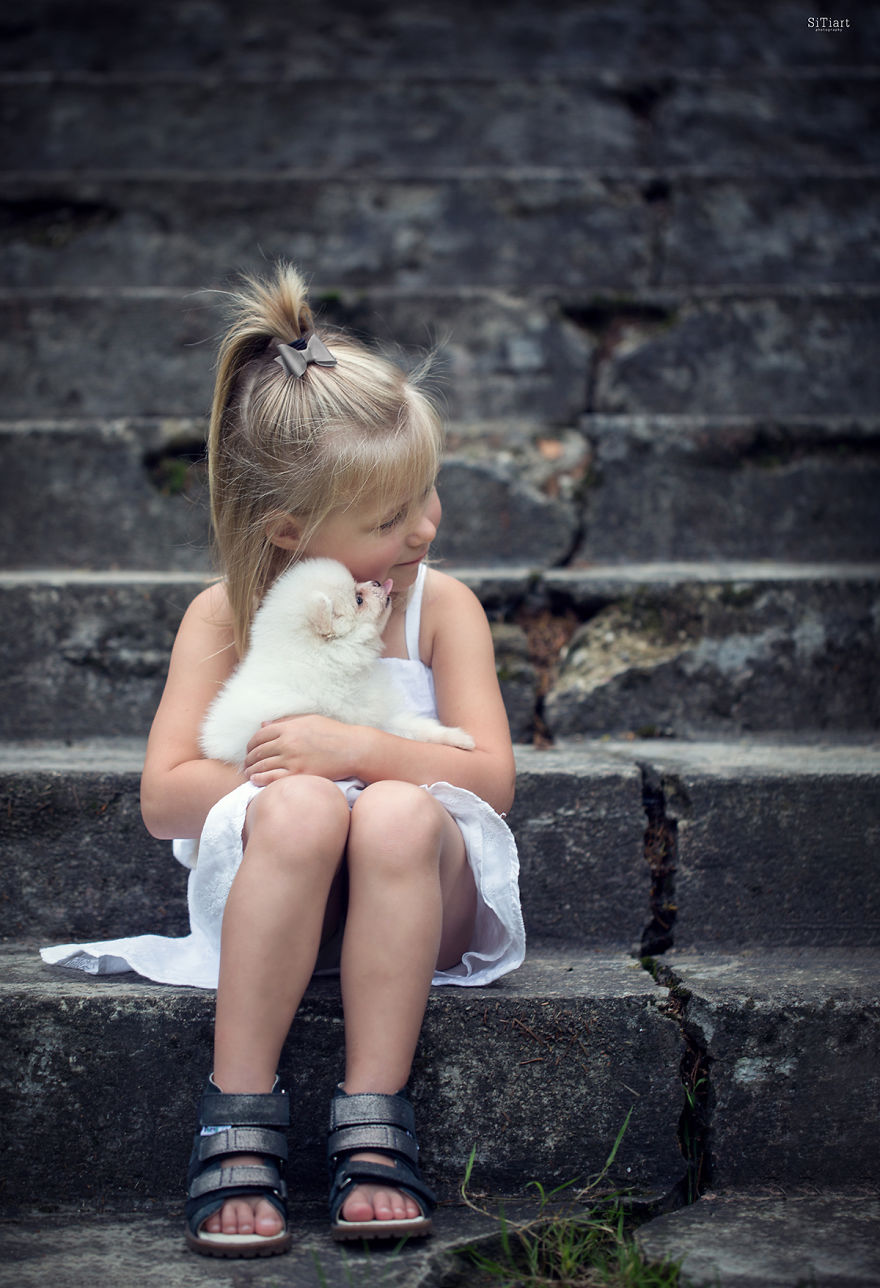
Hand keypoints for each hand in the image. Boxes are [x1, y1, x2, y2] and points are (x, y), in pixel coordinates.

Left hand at [243, 714, 363, 784]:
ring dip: (252, 771)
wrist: (354, 749)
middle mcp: (288, 743)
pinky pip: (272, 779)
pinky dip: (260, 780)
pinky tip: (255, 781)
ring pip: (262, 766)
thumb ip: (285, 722)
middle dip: (249, 759)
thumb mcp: (309, 720)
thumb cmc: (333, 733)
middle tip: (246, 764)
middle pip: (258, 752)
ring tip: (249, 774)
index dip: (250, 744)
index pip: (259, 736)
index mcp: (289, 728)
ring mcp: (294, 759)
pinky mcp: (301, 774)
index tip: (249, 750)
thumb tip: (263, 724)